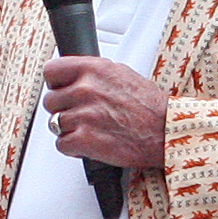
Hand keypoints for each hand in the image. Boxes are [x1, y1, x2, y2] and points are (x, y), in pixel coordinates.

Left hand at [42, 57, 170, 167]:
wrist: (167, 132)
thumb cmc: (150, 107)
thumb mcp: (122, 74)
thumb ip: (94, 74)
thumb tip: (75, 77)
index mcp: (94, 69)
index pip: (52, 71)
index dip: (55, 83)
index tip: (61, 90)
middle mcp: (86, 89)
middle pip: (50, 101)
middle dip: (63, 110)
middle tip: (81, 115)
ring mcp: (84, 115)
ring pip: (55, 124)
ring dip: (69, 130)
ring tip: (90, 130)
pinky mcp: (84, 139)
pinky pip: (62, 144)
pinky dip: (73, 148)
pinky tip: (90, 144)